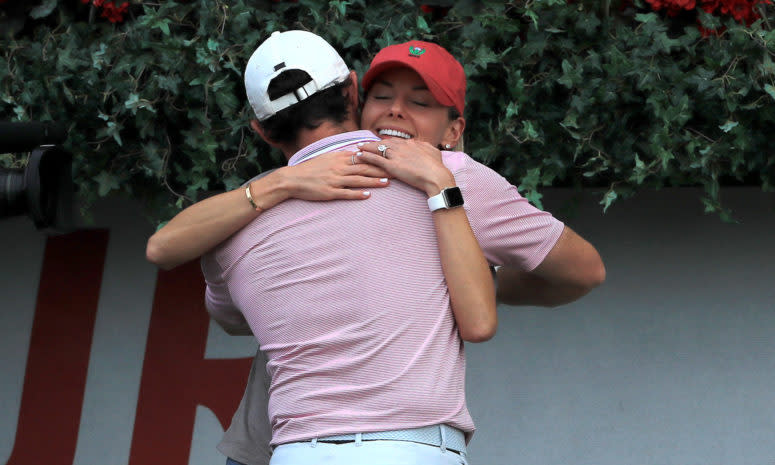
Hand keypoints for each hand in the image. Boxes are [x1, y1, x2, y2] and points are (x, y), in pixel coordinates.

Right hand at [273, 150, 390, 201]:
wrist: (292, 179)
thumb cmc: (310, 169)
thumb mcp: (327, 158)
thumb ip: (342, 156)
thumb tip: (357, 154)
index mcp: (339, 158)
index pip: (363, 157)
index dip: (378, 158)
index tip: (390, 159)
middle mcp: (338, 168)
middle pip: (364, 167)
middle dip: (381, 169)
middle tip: (396, 170)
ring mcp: (335, 180)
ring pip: (358, 180)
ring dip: (373, 181)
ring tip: (387, 182)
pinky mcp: (330, 192)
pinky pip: (346, 193)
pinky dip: (358, 194)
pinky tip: (368, 195)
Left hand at [355, 139, 455, 195]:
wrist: (436, 176)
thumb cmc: (437, 166)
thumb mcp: (433, 152)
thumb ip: (426, 147)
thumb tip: (422, 145)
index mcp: (412, 143)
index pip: (396, 141)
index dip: (387, 142)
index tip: (380, 143)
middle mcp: (402, 146)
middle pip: (384, 143)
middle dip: (373, 142)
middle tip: (364, 142)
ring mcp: (396, 155)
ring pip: (378, 148)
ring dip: (367, 147)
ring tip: (358, 147)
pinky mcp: (392, 165)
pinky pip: (376, 159)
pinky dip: (367, 156)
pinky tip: (360, 155)